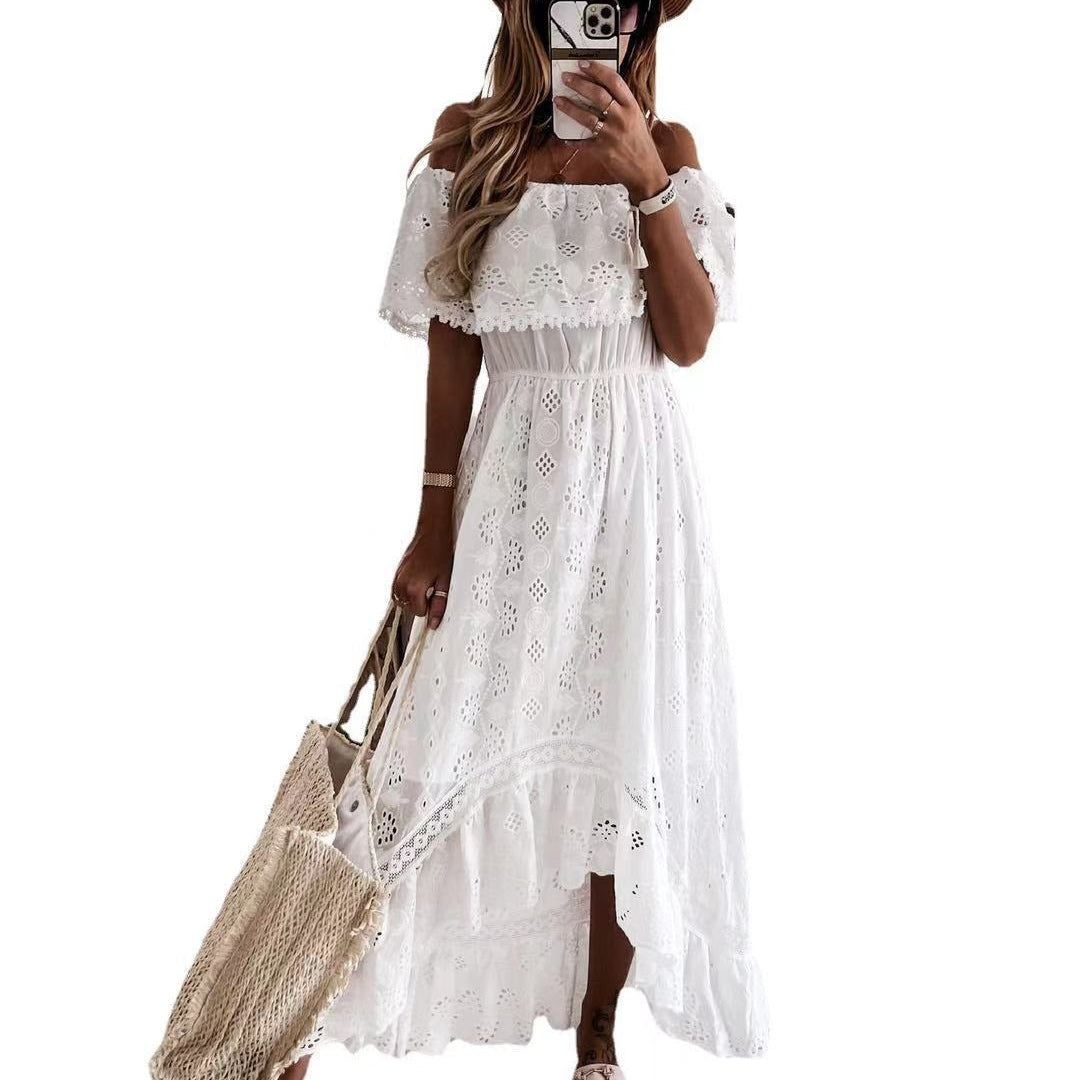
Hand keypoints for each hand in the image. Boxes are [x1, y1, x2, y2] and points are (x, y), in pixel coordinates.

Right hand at [392, 519, 452, 629]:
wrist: (432, 533)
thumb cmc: (441, 553)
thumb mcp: (445, 581)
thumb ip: (439, 605)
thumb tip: (433, 624)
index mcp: (414, 588)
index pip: (419, 613)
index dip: (430, 606)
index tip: (436, 594)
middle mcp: (401, 585)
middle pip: (409, 607)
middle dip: (421, 601)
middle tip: (432, 585)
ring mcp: (396, 578)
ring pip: (402, 600)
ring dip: (413, 596)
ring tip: (425, 581)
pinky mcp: (396, 573)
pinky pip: (397, 591)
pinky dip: (406, 590)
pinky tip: (417, 579)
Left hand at [556, 60, 668, 202]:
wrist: (646, 171)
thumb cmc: (640, 144)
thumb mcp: (636, 119)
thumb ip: (621, 105)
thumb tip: (601, 90)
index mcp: (632, 107)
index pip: (614, 81)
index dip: (597, 70)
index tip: (583, 64)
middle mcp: (622, 118)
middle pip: (597, 94)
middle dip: (579, 84)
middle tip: (566, 78)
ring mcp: (612, 134)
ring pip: (586, 116)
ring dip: (569, 107)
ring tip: (558, 100)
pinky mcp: (603, 150)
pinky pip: (583, 142)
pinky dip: (572, 139)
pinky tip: (564, 136)